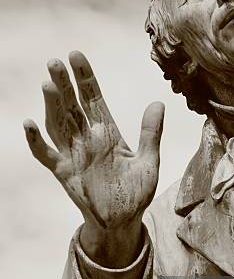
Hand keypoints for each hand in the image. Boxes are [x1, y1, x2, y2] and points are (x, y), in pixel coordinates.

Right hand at [24, 51, 163, 265]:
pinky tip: (29, 125)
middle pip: (72, 106)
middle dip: (64, 84)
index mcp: (107, 133)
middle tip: (55, 62)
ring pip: (58, 125)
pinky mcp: (65, 174)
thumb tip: (158, 103)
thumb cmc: (136, 193)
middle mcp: (87, 140)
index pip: (93, 98)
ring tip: (47, 84)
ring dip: (52, 106)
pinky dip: (37, 142)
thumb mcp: (149, 162)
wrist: (124, 222)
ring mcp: (74, 155)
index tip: (76, 55)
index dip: (85, 78)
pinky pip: (47, 155)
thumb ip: (151, 133)